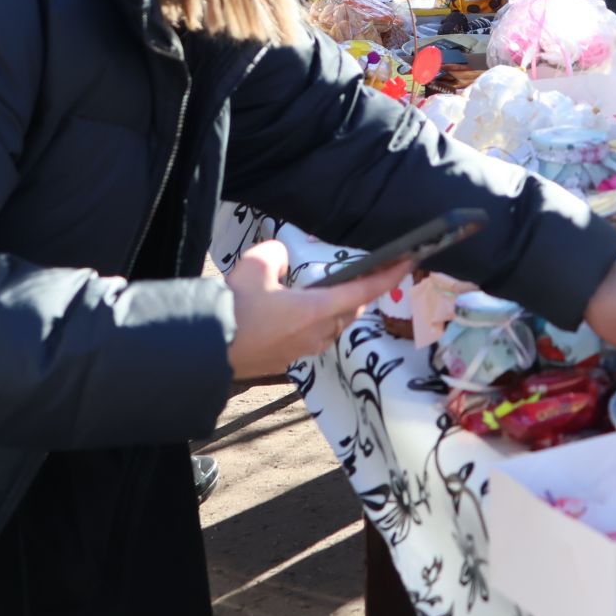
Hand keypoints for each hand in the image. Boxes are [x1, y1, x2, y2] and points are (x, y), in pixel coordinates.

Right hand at [226, 240, 410, 380]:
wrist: (207, 348)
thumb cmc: (235, 307)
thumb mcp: (256, 265)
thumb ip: (276, 254)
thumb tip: (281, 258)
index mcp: (317, 310)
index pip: (364, 292)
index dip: (389, 276)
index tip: (409, 262)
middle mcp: (317, 334)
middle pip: (350, 311)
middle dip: (356, 294)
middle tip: (355, 276)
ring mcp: (302, 351)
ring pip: (332, 328)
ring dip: (333, 311)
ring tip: (317, 293)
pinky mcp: (286, 361)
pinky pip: (311, 340)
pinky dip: (312, 324)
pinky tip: (290, 314)